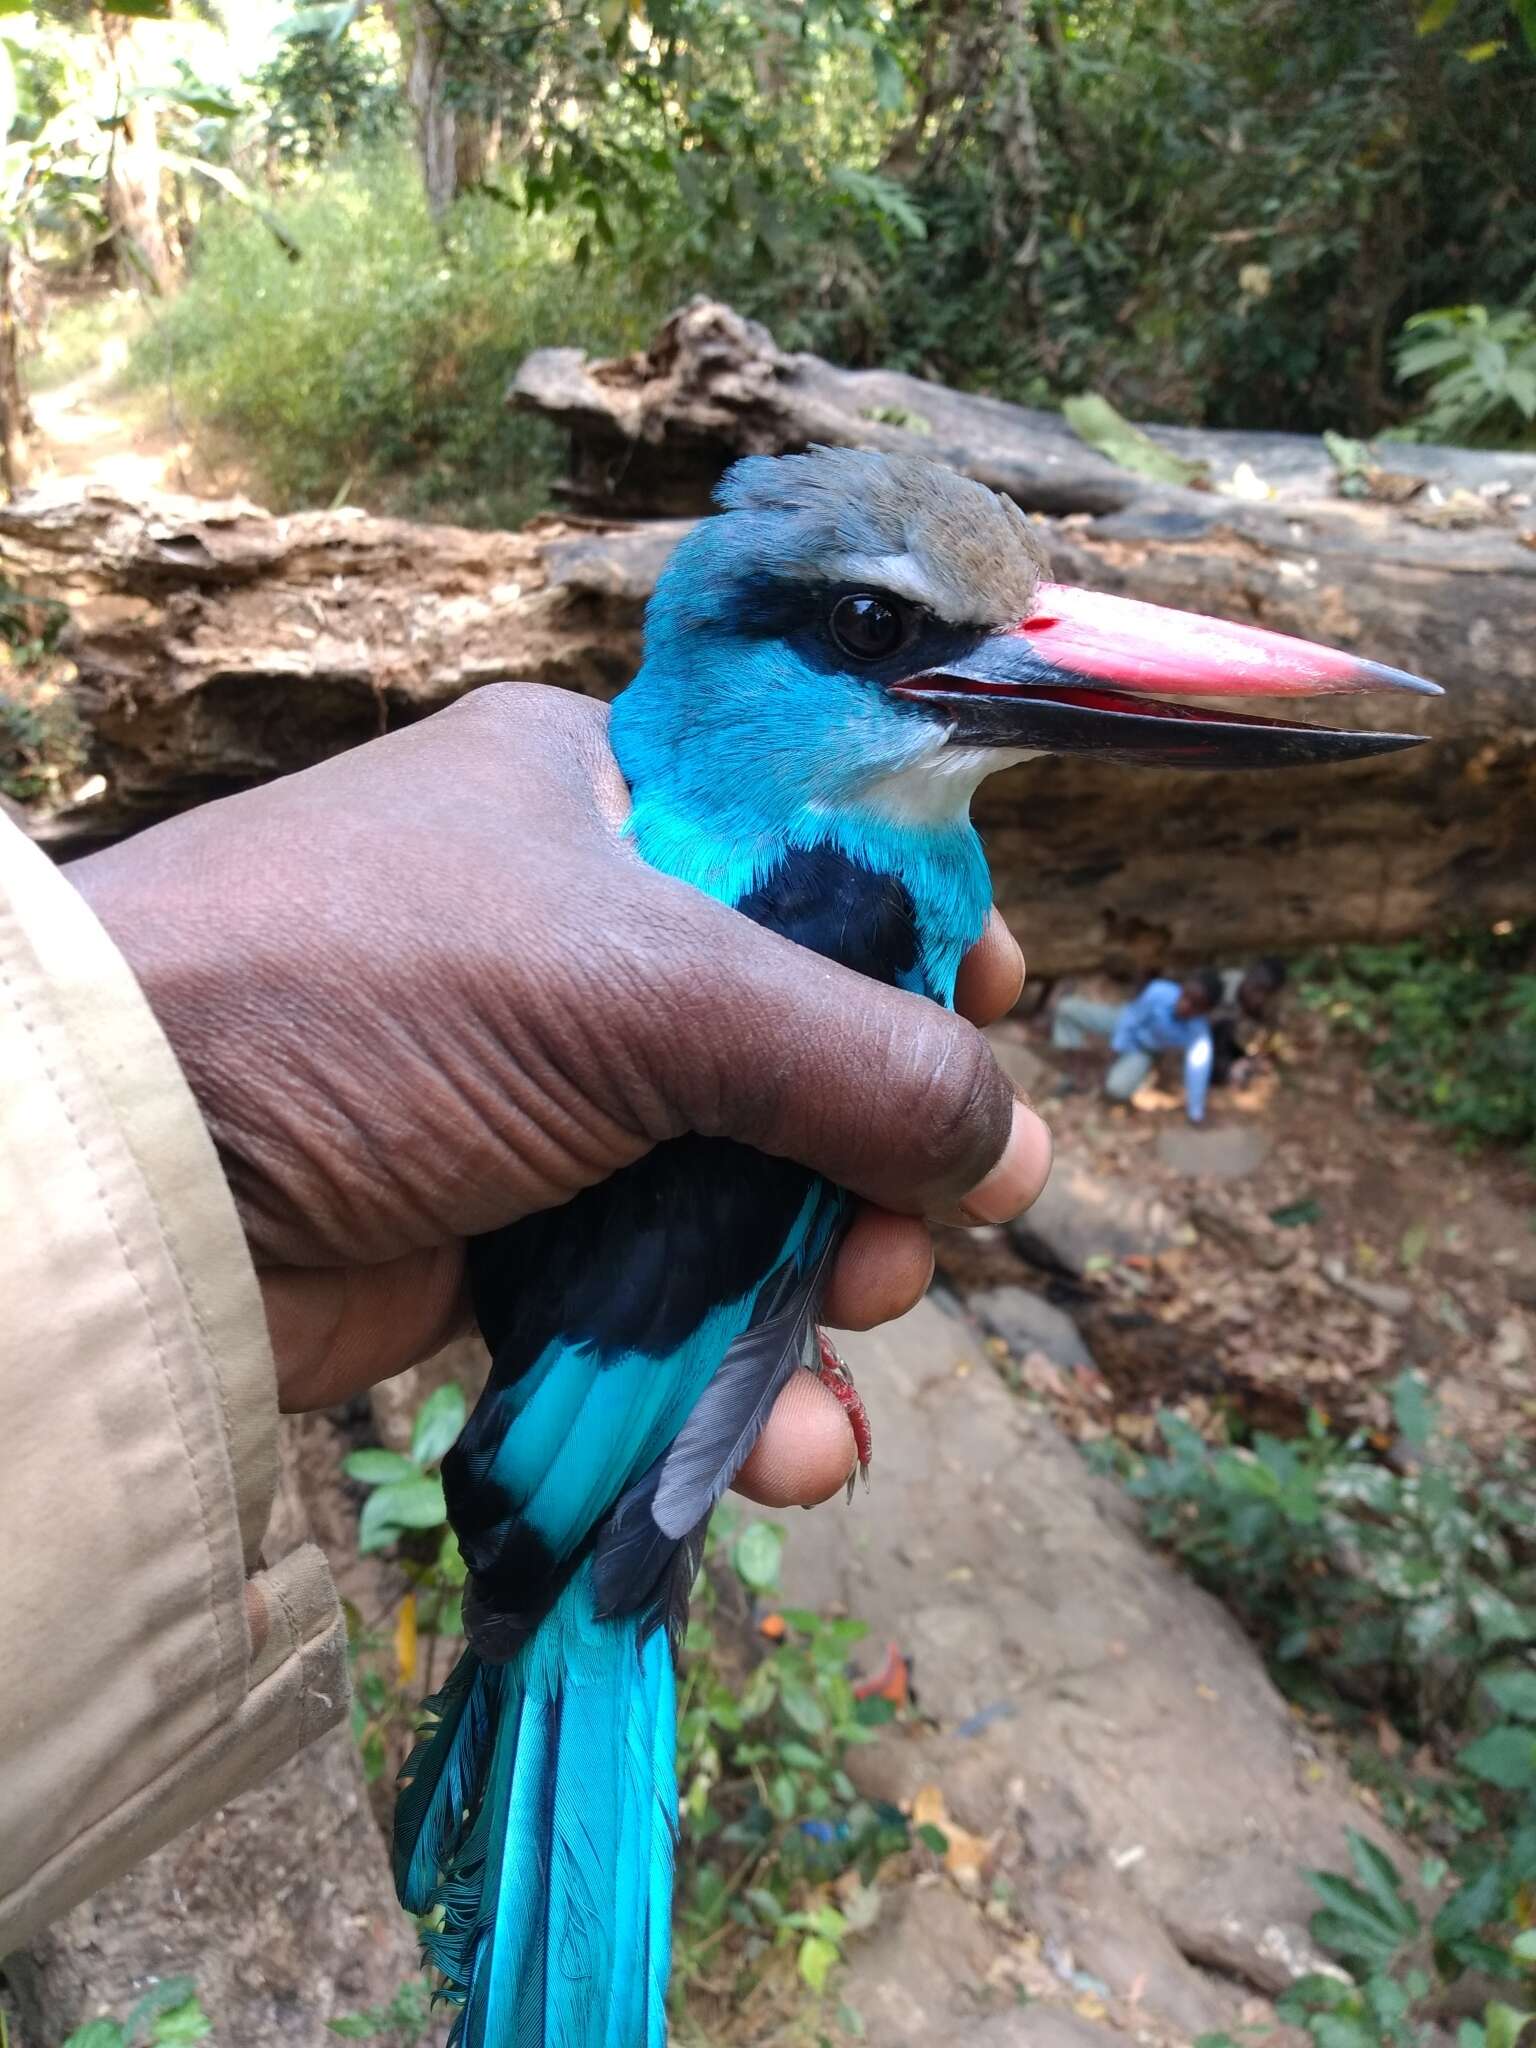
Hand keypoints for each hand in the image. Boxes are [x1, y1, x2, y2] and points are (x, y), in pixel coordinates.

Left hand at [71, 686, 1050, 1506]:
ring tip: (842, 1361)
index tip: (994, 1013)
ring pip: (734, 1192)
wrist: (126, 1177)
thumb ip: (854, 1056)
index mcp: (605, 806)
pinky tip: (778, 1453)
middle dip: (873, 1161)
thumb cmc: (375, 1001)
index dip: (918, 936)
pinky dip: (715, 1371)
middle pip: (798, 1046)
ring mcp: (539, 1096)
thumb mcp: (646, 989)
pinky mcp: (497, 1235)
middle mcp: (577, 937)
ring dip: (808, 1293)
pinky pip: (650, 1298)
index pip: (813, 849)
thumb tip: (1017, 1147)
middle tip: (906, 1242)